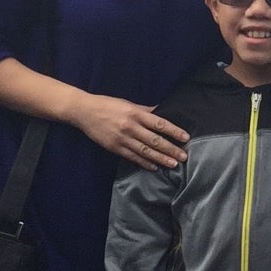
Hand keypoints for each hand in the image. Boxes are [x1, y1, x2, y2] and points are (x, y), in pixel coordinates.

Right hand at [72, 94, 187, 168]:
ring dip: (161, 159)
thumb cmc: (108, 105)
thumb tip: (162, 112)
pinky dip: (144, 162)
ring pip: (145, 151)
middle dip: (171, 149)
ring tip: (173, 164)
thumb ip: (145, 110)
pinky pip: (133, 157)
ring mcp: (122, 139)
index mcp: (136, 113)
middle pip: (155, 140)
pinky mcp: (115, 148)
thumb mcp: (128, 103)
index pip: (159, 124)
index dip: (174, 131)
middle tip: (184, 156)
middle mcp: (130, 127)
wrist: (84, 112)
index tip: (185, 138)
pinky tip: (154, 167)